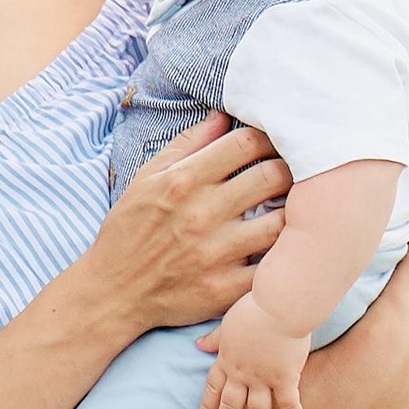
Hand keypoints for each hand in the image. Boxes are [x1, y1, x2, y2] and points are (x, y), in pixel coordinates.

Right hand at [88, 113, 289, 338]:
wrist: (113, 293)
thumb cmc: (129, 231)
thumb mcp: (146, 179)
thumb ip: (187, 145)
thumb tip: (223, 115)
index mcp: (183, 181)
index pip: (245, 143)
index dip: (268, 137)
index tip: (275, 143)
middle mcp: (202, 214)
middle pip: (272, 176)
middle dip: (289, 170)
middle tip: (293, 174)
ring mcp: (215, 253)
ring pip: (281, 221)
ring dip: (293, 212)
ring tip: (295, 209)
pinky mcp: (224, 289)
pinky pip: (272, 269)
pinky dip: (283, 256)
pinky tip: (284, 249)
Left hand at [187, 296, 308, 408]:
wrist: (278, 304)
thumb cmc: (255, 307)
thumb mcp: (228, 323)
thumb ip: (215, 338)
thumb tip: (199, 345)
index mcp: (227, 359)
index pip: (213, 388)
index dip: (208, 407)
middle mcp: (242, 373)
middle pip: (230, 406)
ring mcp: (262, 378)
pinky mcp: (285, 377)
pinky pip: (288, 403)